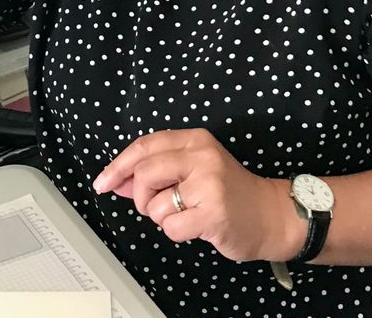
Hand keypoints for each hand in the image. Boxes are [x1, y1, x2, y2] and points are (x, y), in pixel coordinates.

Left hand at [92, 129, 295, 262]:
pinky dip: (176, 233)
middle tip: (156, 204)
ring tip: (185, 214)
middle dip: (141, 197)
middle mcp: (201, 156)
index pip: (144, 146)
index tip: (102, 181)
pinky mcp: (213, 212)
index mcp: (194, 139)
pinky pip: (171, 228)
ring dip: (162, 218)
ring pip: (156, 205)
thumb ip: (155, 172)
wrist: (269, 214)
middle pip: (144, 173)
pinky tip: (195, 226)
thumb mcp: (191, 170)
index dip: (118, 165)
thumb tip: (115, 180)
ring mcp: (208, 184)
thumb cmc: (227, 191)